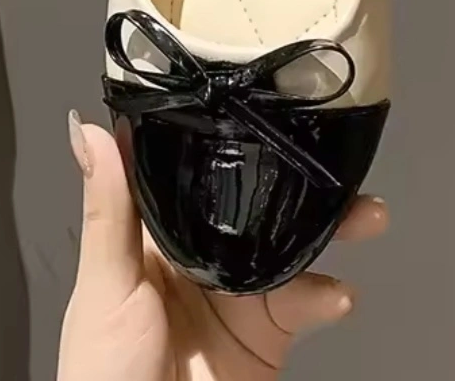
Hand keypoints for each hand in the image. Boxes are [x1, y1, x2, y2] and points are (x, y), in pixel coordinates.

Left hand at [58, 116, 387, 380]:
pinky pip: (304, 305)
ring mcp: (236, 294)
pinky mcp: (266, 335)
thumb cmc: (106, 369)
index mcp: (152, 233)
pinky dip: (326, 295)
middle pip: (252, 204)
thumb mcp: (104, 284)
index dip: (221, 138)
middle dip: (293, 181)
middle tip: (334, 159)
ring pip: (288, 247)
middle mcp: (198, 253)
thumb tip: (89, 128)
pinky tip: (337, 294)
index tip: (258, 101)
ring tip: (364, 216)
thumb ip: (107, 211)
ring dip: (328, 229)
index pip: (190, 172)